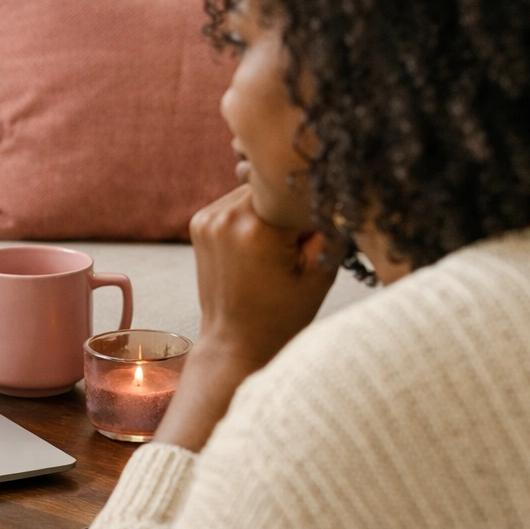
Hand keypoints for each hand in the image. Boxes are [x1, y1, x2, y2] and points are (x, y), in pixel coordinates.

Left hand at [191, 184, 338, 369]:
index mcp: (257, 228)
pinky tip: (256, 246)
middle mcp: (226, 217)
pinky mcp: (200, 221)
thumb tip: (329, 191)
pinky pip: (237, 202)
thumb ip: (329, 226)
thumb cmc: (282, 315)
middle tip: (296, 245)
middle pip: (274, 187)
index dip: (313, 210)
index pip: (299, 193)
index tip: (316, 232)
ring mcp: (208, 218)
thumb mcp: (320, 272)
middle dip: (290, 208)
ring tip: (273, 249)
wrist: (236, 341)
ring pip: (255, 190)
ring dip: (270, 208)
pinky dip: (251, 215)